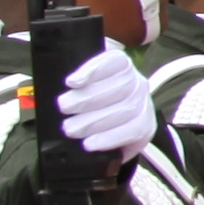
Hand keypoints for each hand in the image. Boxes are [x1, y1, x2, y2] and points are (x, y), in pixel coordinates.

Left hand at [53, 46, 158, 161]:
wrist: (106, 128)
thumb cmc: (88, 104)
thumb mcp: (80, 86)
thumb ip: (72, 81)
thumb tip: (57, 83)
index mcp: (120, 66)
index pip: (114, 61)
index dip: (93, 69)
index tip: (71, 82)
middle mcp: (136, 82)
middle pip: (120, 85)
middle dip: (88, 98)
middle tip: (64, 108)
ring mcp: (144, 104)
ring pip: (126, 108)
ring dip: (95, 120)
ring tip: (71, 129)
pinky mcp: (146, 126)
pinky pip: (133, 130)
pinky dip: (110, 137)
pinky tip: (90, 143)